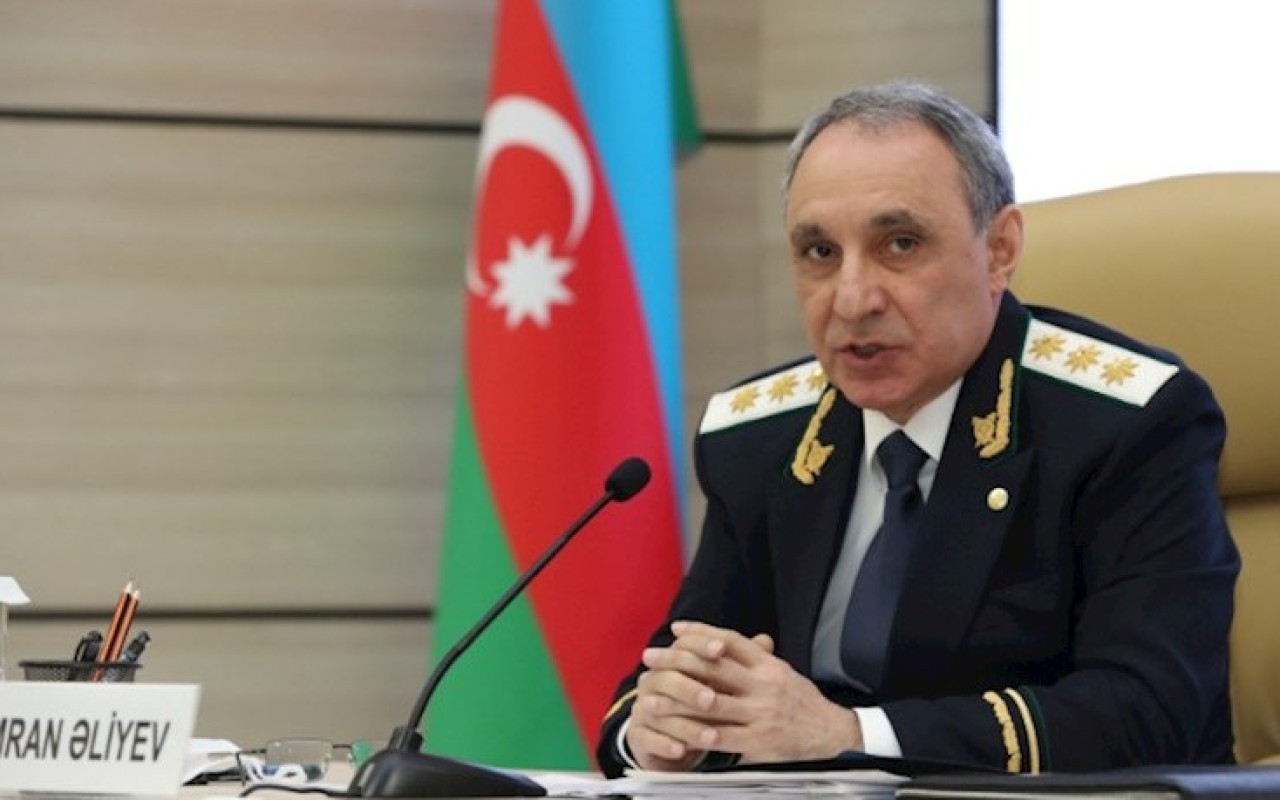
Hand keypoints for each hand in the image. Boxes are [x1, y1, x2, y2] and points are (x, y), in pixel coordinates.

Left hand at [626, 620, 862, 768]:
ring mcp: (761, 714)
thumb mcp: (779, 670)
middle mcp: (764, 685)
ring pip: (712, 704)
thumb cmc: (799, 699)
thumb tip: (714, 639)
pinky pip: (723, 738)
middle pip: (713, 667)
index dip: (700, 632)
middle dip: (677, 661)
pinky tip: (677, 735)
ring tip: (651, 701)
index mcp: (768, 664)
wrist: (830, 732)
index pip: (729, 640)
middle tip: (650, 658)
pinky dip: (699, 736)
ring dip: (677, 703)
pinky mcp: (760, 742)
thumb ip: (751, 655)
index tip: (675, 629)